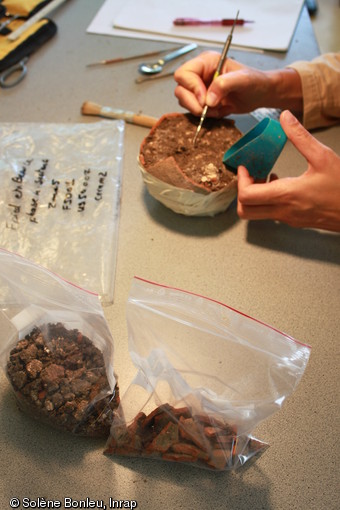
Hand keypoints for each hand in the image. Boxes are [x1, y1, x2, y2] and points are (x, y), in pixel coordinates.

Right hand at [174, 52, 301, 116]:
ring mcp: (200, 88)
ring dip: (200, 110)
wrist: (261, 94)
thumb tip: (208, 100)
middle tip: (209, 109)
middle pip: (181, 89)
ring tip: (218, 109)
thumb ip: (224, 85)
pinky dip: (205, 115)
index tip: (205, 99)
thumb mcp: (243, 80)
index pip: (184, 74)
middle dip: (193, 103)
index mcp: (207, 62)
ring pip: (185, 101)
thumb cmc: (255, 82)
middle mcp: (200, 74)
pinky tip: (220, 111)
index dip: (191, 88)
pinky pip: (194, 110)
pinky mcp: (203, 100)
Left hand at [237, 110, 339, 231]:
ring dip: (254, 197)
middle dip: (242, 192)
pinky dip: (267, 200)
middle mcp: (283, 211)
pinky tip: (281, 184)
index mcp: (286, 195)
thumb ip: (300, 137)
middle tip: (250, 174)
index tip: (246, 167)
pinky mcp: (295, 221)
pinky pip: (271, 213)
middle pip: (244, 211)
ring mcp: (289, 219)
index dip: (241, 181)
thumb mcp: (323, 156)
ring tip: (266, 177)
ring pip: (257, 214)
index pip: (246, 196)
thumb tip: (285, 117)